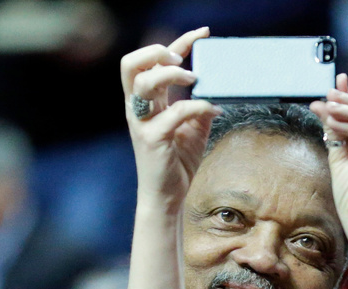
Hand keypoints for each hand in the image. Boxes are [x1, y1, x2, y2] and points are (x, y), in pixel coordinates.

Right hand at [121, 27, 218, 206]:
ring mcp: (142, 123)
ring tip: (195, 79)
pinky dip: (198, 106)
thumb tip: (216, 91)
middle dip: (157, 53)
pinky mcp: (153, 140)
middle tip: (182, 61)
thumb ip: (199, 109)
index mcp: (146, 103)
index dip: (177, 43)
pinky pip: (175, 113)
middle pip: (131, 64)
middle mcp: (138, 109)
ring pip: (145, 82)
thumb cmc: (176, 164)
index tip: (202, 34)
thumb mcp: (193, 130)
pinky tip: (214, 109)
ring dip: (172, 75)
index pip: (152, 63)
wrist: (167, 197)